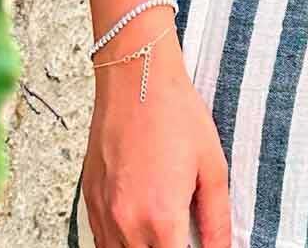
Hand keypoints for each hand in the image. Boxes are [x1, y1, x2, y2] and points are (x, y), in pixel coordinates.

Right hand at [80, 52, 230, 246]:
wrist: (136, 76)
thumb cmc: (175, 112)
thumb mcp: (212, 166)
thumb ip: (216, 221)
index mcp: (161, 218)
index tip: (194, 245)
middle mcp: (126, 223)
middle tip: (180, 234)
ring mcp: (103, 214)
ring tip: (162, 229)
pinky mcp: (90, 201)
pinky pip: (101, 241)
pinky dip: (121, 243)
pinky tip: (139, 226)